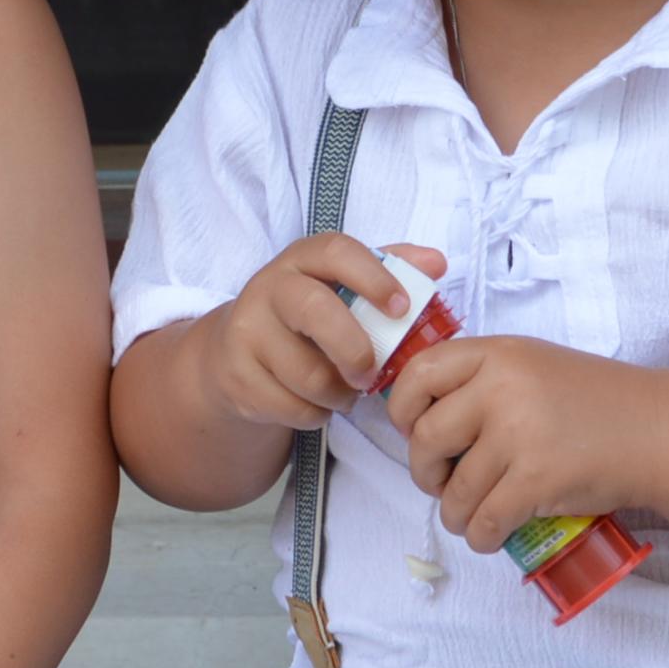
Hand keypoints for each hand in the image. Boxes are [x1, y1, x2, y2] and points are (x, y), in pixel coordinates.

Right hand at [193, 235, 445, 435]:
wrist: (232, 352)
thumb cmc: (307, 316)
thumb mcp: (341, 287)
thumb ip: (389, 271)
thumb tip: (436, 263)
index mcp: (303, 259)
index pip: (337, 252)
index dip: (374, 278)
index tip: (402, 309)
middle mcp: (268, 287)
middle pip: (314, 311)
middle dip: (354, 349)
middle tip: (371, 373)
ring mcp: (245, 332)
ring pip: (306, 374)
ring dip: (339, 394)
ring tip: (346, 391)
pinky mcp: (234, 376)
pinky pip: (291, 407)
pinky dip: (316, 414)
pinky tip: (317, 403)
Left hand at [388, 332, 651, 562]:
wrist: (657, 430)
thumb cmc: (596, 400)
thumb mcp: (533, 366)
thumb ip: (483, 379)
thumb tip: (423, 420)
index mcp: (497, 354)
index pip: (418, 373)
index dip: (402, 409)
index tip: (413, 431)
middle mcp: (501, 388)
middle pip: (425, 438)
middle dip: (424, 472)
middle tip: (442, 483)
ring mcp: (519, 434)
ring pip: (455, 491)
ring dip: (455, 514)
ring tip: (470, 516)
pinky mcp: (537, 480)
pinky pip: (485, 521)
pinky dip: (480, 537)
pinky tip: (490, 536)